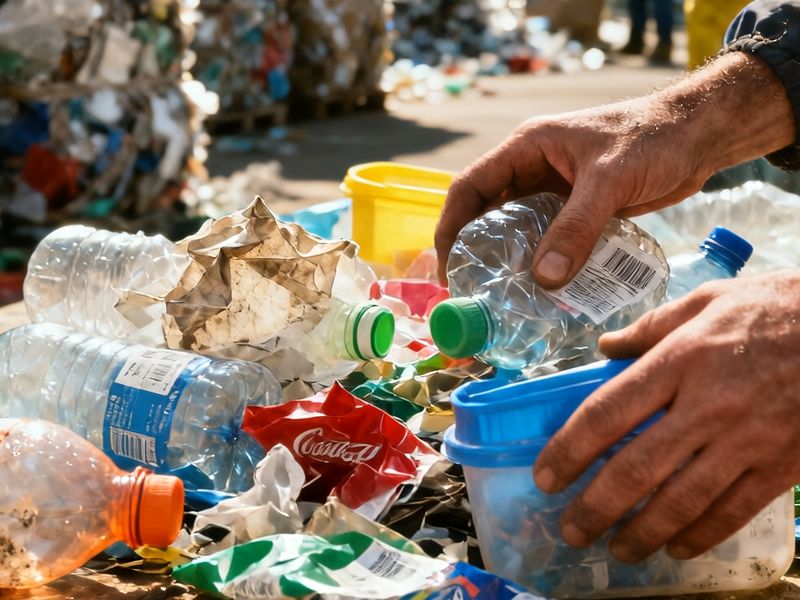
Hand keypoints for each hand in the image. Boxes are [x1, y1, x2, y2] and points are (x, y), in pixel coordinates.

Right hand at [434, 52, 793, 286]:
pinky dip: (544, 264)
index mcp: (526, 149)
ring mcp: (554, 191)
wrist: (698, 136)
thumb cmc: (652, 139)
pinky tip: (545, 291)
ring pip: (518, 230)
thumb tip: (544, 280)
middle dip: (476, 252)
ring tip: (504, 299)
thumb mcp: (609, 181)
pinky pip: (550, 240)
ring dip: (511, 261)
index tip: (450, 267)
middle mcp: (532, 170)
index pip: (470, 187)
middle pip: (487, 213)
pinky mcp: (578, 210)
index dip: (451, 227)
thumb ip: (576, 228)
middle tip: (472, 292)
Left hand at [532, 270, 799, 561]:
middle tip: (571, 530)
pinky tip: (677, 548)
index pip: (608, 411)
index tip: (546, 476)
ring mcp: (747, 440)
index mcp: (681, 359)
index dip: (570, 448)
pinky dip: (702, 535)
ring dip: (643, 531)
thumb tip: (606, 346)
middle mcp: (707, 405)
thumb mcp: (707, 299)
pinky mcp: (782, 465)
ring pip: (683, 499)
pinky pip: (734, 510)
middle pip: (638, 467)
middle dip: (597, 505)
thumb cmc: (775, 307)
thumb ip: (651, 326)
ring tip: (616, 549)